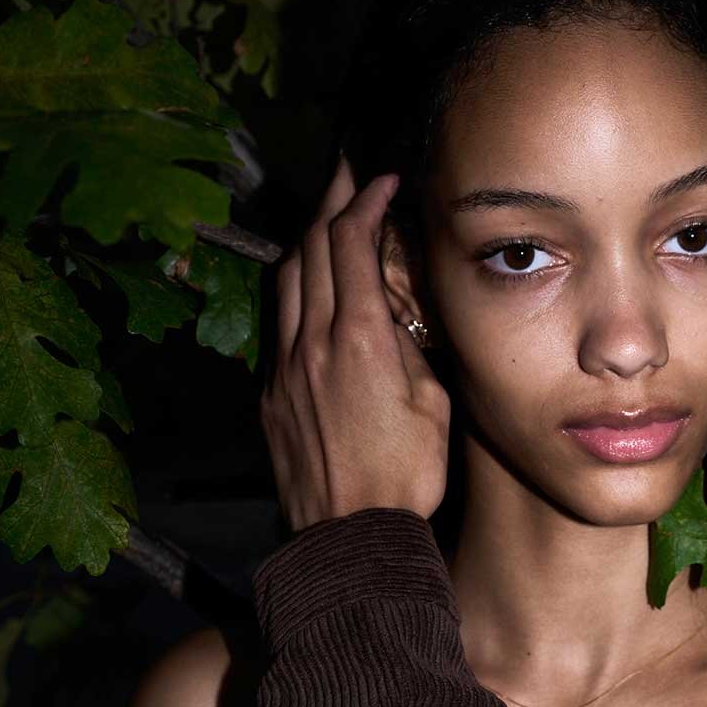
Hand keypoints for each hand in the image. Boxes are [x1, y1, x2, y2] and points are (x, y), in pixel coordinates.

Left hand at [261, 153, 449, 529]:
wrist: (350, 532)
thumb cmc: (406, 476)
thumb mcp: (433, 404)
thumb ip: (412, 349)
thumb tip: (399, 318)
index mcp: (360, 339)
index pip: (353, 244)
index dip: (366, 201)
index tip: (384, 180)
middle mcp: (313, 342)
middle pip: (312, 248)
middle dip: (332, 202)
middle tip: (350, 174)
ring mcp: (285, 366)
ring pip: (287, 280)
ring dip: (308, 241)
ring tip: (327, 219)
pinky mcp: (272, 394)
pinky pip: (281, 324)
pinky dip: (298, 291)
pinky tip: (315, 292)